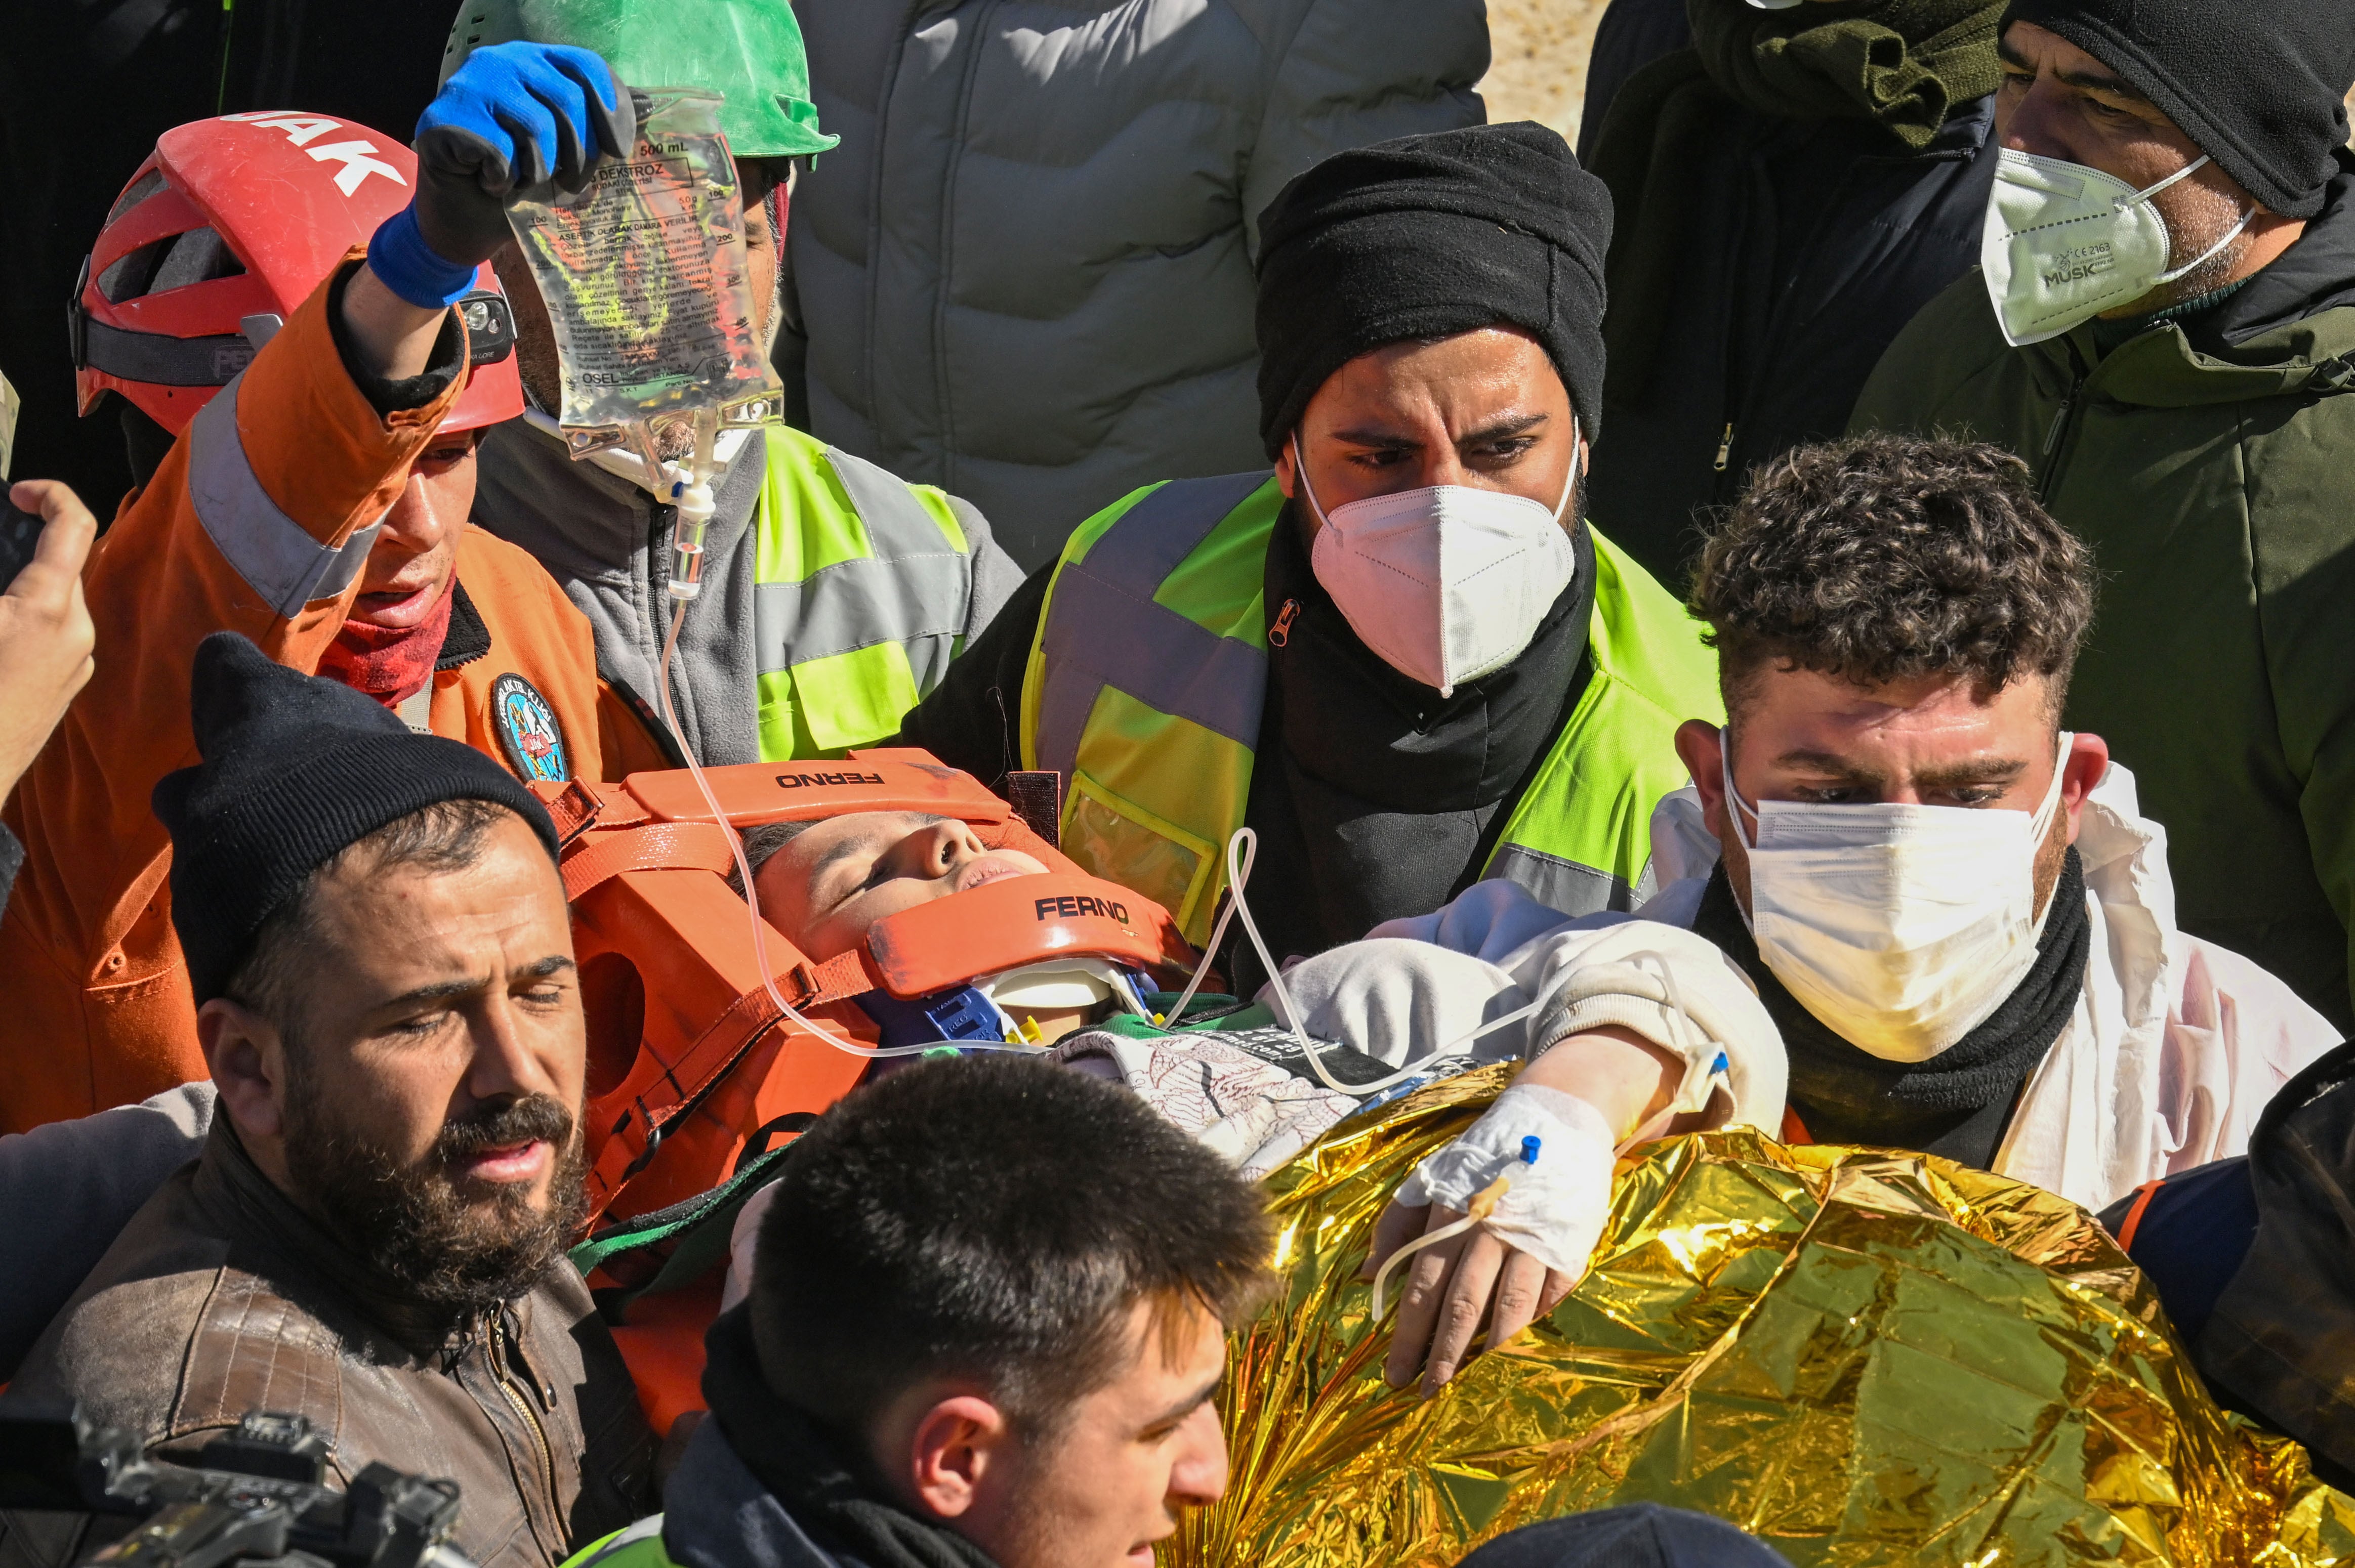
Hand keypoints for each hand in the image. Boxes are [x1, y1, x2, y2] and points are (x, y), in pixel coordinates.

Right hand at [0, 481, 97, 803]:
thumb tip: (10, 588)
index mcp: (47, 608)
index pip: (75, 525)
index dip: (50, 494)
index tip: (19, 492)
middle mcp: (76, 632)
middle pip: (62, 565)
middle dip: (24, 548)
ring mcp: (76, 664)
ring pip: (55, 602)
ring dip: (22, 588)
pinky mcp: (67, 689)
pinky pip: (53, 636)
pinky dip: (25, 621)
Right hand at [412, 42, 637, 266]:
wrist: (464, 219)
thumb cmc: (520, 181)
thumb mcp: (566, 150)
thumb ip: (597, 125)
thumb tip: (649, 106)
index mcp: (534, 61)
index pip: (585, 66)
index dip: (611, 108)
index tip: (619, 150)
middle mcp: (500, 60)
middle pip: (566, 99)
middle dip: (579, 153)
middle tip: (569, 182)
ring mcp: (469, 84)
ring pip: (535, 126)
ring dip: (539, 170)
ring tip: (524, 181)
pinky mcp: (444, 117)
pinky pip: (499, 151)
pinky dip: (503, 180)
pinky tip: (490, 183)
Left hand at [1359, 1083, 1617, 1395]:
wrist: (1556, 1118)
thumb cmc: (1484, 1156)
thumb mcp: (1431, 1178)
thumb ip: (1398, 1223)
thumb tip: (1368, 1274)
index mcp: (1450, 1216)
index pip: (1422, 1287)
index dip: (1409, 1335)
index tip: (1394, 1373)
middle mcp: (1488, 1231)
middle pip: (1461, 1305)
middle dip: (1443, 1355)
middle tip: (1428, 1392)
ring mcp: (1532, 1240)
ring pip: (1510, 1307)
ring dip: (1489, 1350)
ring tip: (1473, 1383)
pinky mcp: (1569, 1245)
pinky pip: (1551, 1294)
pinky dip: (1536, 1320)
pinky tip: (1519, 1344)